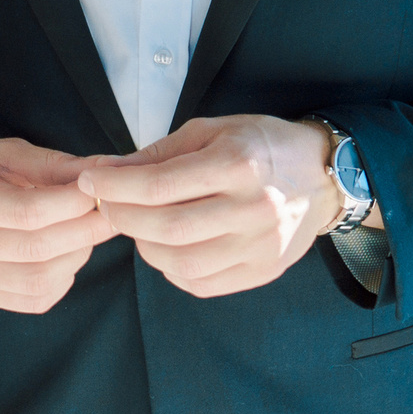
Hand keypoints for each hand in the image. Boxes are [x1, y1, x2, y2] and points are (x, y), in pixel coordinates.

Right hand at [0, 130, 114, 313]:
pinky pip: (34, 298)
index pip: (29, 211)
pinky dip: (62, 278)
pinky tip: (66, 255)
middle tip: (110, 214)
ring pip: (39, 278)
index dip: (74, 204)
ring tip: (87, 232)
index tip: (100, 192)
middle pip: (37, 248)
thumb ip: (58, 165)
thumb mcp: (8, 153)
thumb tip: (109, 169)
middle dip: (85, 231)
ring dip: (77, 255)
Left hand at [79, 115, 339, 298]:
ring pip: (182, 262)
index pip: (159, 185)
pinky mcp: (263, 270)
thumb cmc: (260, 145)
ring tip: (138, 225)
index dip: (115, 187)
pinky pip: (202, 283)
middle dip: (123, 218)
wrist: (323, 175)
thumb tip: (108, 171)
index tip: (89, 182)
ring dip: (145, 246)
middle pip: (167, 228)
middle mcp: (253, 208)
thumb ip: (158, 154)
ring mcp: (261, 245)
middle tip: (106, 206)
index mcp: (238, 164)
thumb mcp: (210, 130)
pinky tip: (166, 247)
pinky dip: (172, 269)